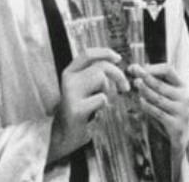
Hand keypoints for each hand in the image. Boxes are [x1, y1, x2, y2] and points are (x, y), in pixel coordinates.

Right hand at [48, 48, 128, 162]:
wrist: (64, 135)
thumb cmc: (79, 109)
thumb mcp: (83, 87)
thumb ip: (93, 73)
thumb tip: (115, 60)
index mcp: (69, 72)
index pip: (88, 54)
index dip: (105, 53)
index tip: (119, 58)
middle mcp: (68, 79)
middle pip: (100, 66)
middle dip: (118, 75)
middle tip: (125, 88)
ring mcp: (70, 93)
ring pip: (100, 78)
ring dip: (108, 90)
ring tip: (101, 102)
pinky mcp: (76, 108)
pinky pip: (101, 99)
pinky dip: (104, 106)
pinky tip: (95, 114)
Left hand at [129, 63, 188, 151]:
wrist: (181, 140)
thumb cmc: (170, 114)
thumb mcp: (167, 96)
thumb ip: (156, 83)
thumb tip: (139, 69)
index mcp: (182, 87)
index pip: (168, 70)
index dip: (151, 67)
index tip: (135, 68)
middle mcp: (185, 98)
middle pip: (161, 84)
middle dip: (145, 78)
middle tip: (133, 74)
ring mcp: (182, 112)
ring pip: (158, 98)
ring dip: (145, 90)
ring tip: (135, 84)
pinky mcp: (177, 126)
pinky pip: (158, 113)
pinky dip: (148, 106)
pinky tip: (140, 101)